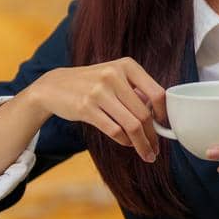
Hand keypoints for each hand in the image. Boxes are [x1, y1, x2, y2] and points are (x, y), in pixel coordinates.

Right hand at [29, 58, 165, 161]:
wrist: (54, 86)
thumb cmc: (92, 83)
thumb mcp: (115, 76)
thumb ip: (136, 90)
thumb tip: (160, 115)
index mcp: (127, 66)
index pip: (157, 93)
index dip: (164, 114)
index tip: (165, 126)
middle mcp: (114, 76)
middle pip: (144, 113)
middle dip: (153, 135)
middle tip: (156, 148)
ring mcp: (99, 91)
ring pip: (131, 125)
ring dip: (142, 143)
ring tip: (147, 153)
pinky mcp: (86, 107)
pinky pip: (114, 130)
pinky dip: (125, 141)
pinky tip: (128, 144)